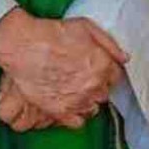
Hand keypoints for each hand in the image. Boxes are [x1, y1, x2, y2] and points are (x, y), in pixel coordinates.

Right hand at [0, 10, 125, 127]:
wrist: (25, 46)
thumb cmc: (54, 33)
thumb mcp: (86, 26)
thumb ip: (109, 43)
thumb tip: (124, 58)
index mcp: (102, 64)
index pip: (116, 75)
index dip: (107, 69)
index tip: (98, 66)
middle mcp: (94, 86)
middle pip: (105, 92)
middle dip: (99, 83)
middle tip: (84, 73)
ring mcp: (78, 101)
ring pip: (94, 107)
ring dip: (89, 98)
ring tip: (75, 87)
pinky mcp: (61, 112)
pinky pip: (79, 121)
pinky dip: (77, 113)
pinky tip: (70, 100)